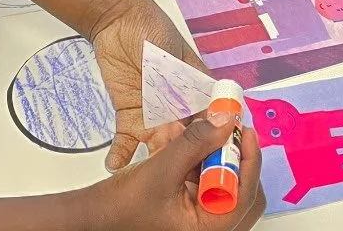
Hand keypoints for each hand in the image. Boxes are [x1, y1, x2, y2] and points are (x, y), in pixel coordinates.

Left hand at [89, 0, 205, 169]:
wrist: (117, 20)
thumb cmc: (153, 30)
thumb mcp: (176, 60)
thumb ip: (191, 88)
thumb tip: (213, 114)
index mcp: (198, 94)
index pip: (211, 126)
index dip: (212, 145)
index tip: (210, 162)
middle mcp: (179, 110)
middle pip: (186, 144)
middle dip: (183, 161)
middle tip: (176, 173)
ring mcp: (155, 116)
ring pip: (159, 148)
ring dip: (156, 161)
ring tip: (150, 172)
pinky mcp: (130, 117)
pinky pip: (127, 142)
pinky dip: (121, 155)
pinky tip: (115, 164)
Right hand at [90, 112, 264, 229]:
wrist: (93, 217)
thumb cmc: (121, 207)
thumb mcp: (161, 170)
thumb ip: (194, 143)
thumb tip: (225, 122)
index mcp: (207, 228)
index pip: (246, 196)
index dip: (250, 160)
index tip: (243, 130)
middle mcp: (207, 225)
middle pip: (242, 190)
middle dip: (234, 156)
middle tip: (226, 130)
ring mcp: (198, 217)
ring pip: (222, 181)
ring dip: (211, 153)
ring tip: (193, 131)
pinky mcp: (187, 206)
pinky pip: (202, 179)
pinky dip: (195, 158)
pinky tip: (177, 140)